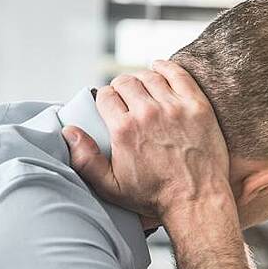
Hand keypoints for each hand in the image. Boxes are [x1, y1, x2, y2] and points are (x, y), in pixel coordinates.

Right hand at [63, 60, 230, 219]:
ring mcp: (175, 108)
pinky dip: (166, 68)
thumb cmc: (155, 197)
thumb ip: (86, 160)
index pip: (106, 95)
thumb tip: (69, 132)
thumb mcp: (111, 187)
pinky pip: (178, 74)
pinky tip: (160, 68)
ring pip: (150, 76)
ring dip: (142, 78)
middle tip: (126, 96)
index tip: (110, 103)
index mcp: (124, 129)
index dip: (105, 97)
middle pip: (126, 82)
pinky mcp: (197, 106)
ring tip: (143, 86)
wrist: (197, 200)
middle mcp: (148, 113)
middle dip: (121, 86)